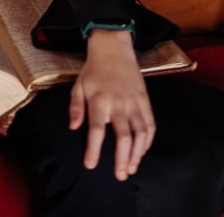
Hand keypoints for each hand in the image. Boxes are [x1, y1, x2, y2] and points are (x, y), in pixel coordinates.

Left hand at [68, 29, 154, 180]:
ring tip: (132, 168)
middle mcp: (118, 103)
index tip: (91, 165)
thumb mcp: (79, 85)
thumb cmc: (94, 70)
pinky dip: (148, 141)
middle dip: (122, 159)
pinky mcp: (144, 100)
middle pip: (123, 136)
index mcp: (99, 99)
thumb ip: (76, 108)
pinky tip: (142, 151)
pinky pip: (150, 124)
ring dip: (137, 154)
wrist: (114, 49)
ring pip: (140, 133)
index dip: (94, 149)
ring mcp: (134, 102)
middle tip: (120, 175)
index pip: (96, 129)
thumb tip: (73, 128)